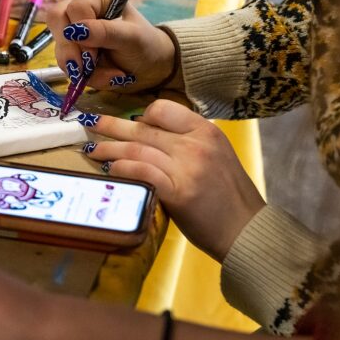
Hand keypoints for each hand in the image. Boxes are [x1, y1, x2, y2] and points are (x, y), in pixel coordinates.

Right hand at [45, 0, 182, 92]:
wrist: (150, 67)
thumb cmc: (145, 45)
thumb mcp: (131, 37)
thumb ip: (105, 32)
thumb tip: (76, 31)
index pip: (75, 8)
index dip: (80, 32)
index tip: (95, 53)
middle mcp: (81, 9)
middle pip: (57, 21)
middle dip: (71, 50)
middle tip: (88, 67)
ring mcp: (74, 32)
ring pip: (59, 47)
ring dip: (80, 68)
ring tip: (108, 75)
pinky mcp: (73, 51)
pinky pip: (65, 64)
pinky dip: (83, 77)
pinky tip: (103, 77)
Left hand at [79, 100, 264, 260]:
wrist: (247, 231)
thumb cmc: (230, 198)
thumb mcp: (217, 157)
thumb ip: (188, 145)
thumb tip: (153, 140)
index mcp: (207, 132)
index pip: (164, 109)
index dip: (141, 114)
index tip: (130, 122)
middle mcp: (196, 145)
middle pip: (144, 128)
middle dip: (113, 126)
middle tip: (92, 123)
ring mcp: (187, 168)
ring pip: (137, 148)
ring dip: (110, 148)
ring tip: (92, 149)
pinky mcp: (178, 192)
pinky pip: (141, 172)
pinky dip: (122, 168)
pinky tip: (110, 170)